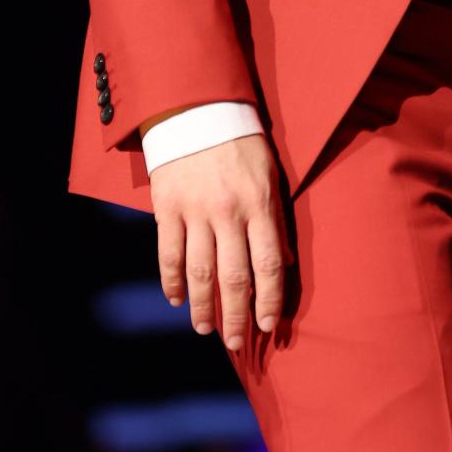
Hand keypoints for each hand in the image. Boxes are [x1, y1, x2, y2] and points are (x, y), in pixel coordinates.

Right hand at [150, 133, 291, 350]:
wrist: (197, 109)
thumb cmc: (241, 144)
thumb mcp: (270, 175)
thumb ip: (276, 219)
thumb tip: (284, 264)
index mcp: (259, 203)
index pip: (268, 263)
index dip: (269, 299)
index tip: (268, 325)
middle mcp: (228, 212)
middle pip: (233, 276)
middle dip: (236, 316)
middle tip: (237, 342)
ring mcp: (194, 211)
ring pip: (199, 273)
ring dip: (202, 307)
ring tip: (206, 328)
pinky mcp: (167, 208)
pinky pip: (169, 254)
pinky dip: (171, 282)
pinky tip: (176, 299)